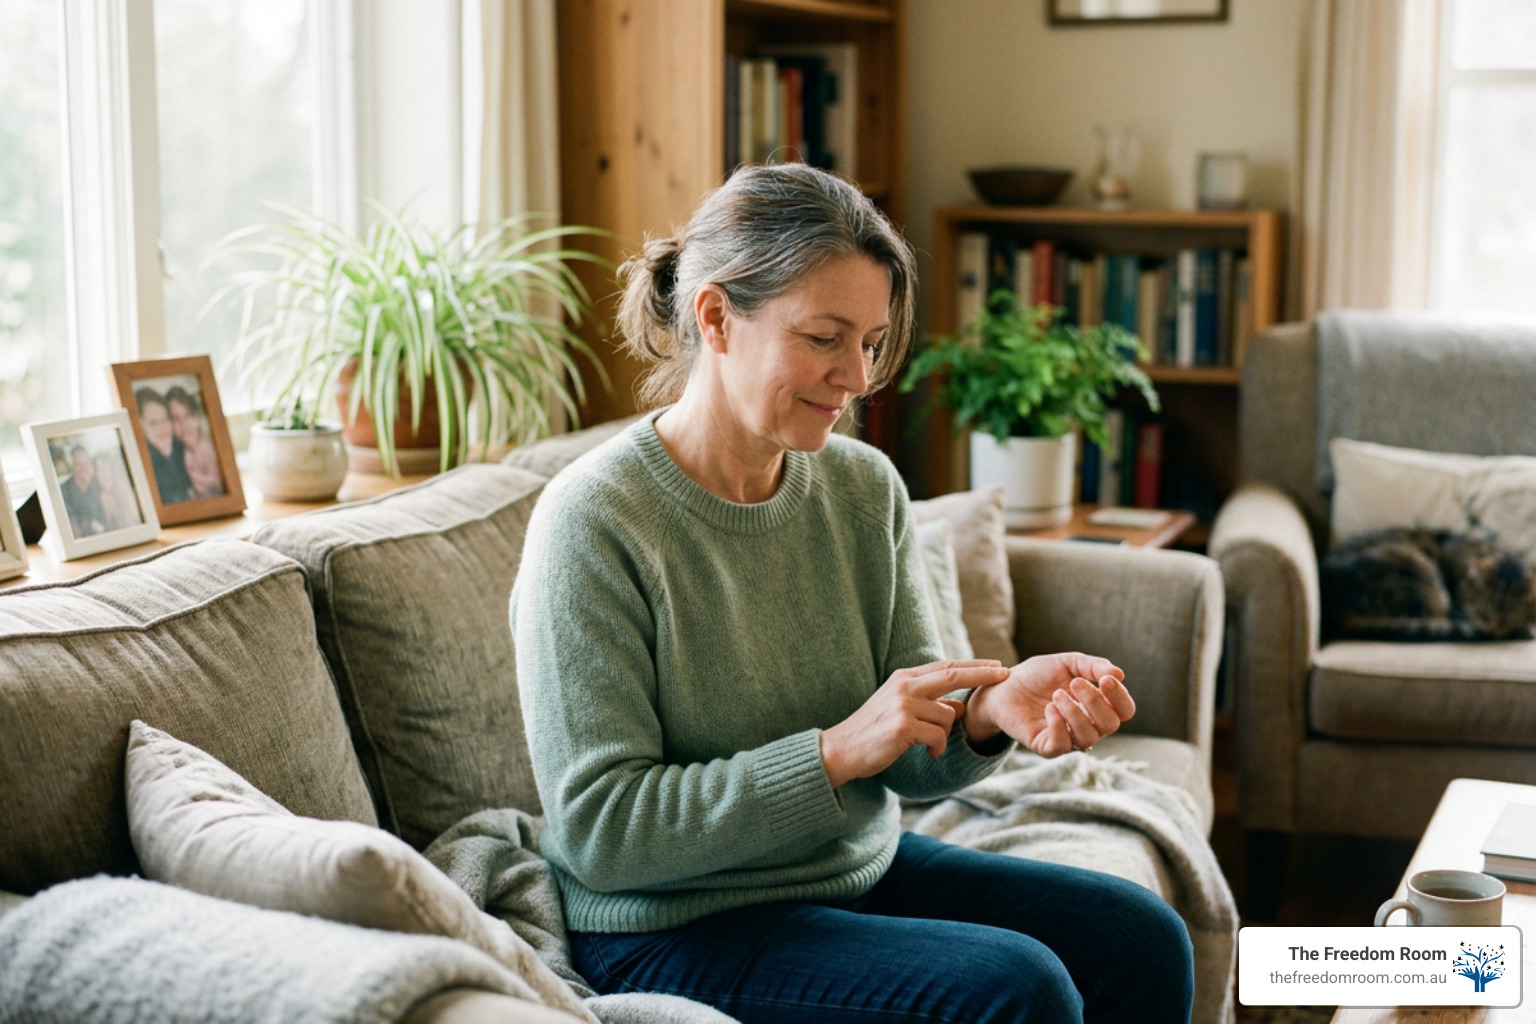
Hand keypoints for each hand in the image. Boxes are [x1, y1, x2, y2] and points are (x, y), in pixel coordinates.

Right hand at [820, 660, 1010, 787]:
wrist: (841, 749)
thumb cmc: (873, 732)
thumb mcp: (900, 709)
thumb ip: (927, 703)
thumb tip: (958, 706)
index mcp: (903, 678)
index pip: (946, 666)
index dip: (974, 665)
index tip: (997, 665)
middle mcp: (904, 686)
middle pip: (952, 674)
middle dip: (983, 673)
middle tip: (1005, 674)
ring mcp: (903, 705)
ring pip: (947, 715)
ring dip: (945, 735)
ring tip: (929, 745)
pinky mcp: (903, 726)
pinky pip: (938, 736)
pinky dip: (938, 748)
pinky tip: (927, 753)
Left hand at [964, 652, 1134, 757]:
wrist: (1002, 686)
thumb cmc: (1036, 675)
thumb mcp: (1066, 662)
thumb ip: (1092, 666)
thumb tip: (1120, 674)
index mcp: (1096, 706)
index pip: (1124, 710)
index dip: (1120, 697)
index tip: (1107, 680)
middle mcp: (1087, 725)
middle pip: (1110, 725)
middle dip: (1096, 702)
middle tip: (1075, 683)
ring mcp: (1068, 738)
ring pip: (1088, 737)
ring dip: (1075, 713)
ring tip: (1056, 694)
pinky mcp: (1047, 746)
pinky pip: (1062, 745)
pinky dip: (1059, 725)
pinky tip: (1048, 708)